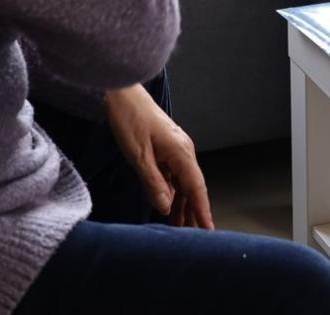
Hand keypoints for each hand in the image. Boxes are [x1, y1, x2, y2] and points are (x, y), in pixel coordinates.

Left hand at [105, 84, 213, 228]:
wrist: (121, 93)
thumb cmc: (129, 119)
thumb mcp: (138, 155)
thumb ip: (153, 182)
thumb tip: (165, 207)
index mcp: (181, 152)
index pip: (196, 187)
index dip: (202, 210)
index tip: (208, 230)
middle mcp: (183, 151)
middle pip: (192, 188)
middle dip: (192, 213)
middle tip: (191, 237)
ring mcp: (175, 149)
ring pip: (182, 183)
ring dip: (181, 205)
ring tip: (179, 228)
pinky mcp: (166, 149)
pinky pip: (173, 176)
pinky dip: (172, 192)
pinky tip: (167, 206)